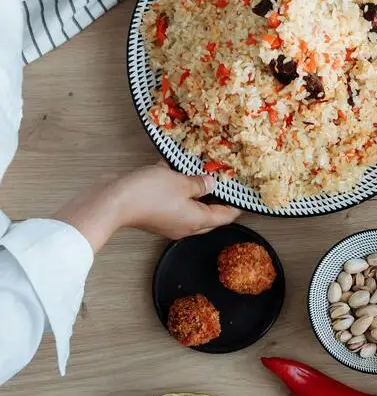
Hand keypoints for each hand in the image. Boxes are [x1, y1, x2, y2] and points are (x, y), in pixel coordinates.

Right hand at [57, 165, 239, 251]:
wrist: (112, 201)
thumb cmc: (148, 194)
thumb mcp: (181, 183)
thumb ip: (199, 183)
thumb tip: (210, 183)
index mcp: (196, 221)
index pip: (224, 217)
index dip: (236, 207)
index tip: (245, 198)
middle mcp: (183, 225)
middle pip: (208, 215)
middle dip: (218, 201)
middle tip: (227, 185)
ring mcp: (168, 220)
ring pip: (189, 207)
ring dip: (195, 193)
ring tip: (203, 175)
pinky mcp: (153, 212)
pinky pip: (171, 200)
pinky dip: (175, 188)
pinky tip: (174, 170)